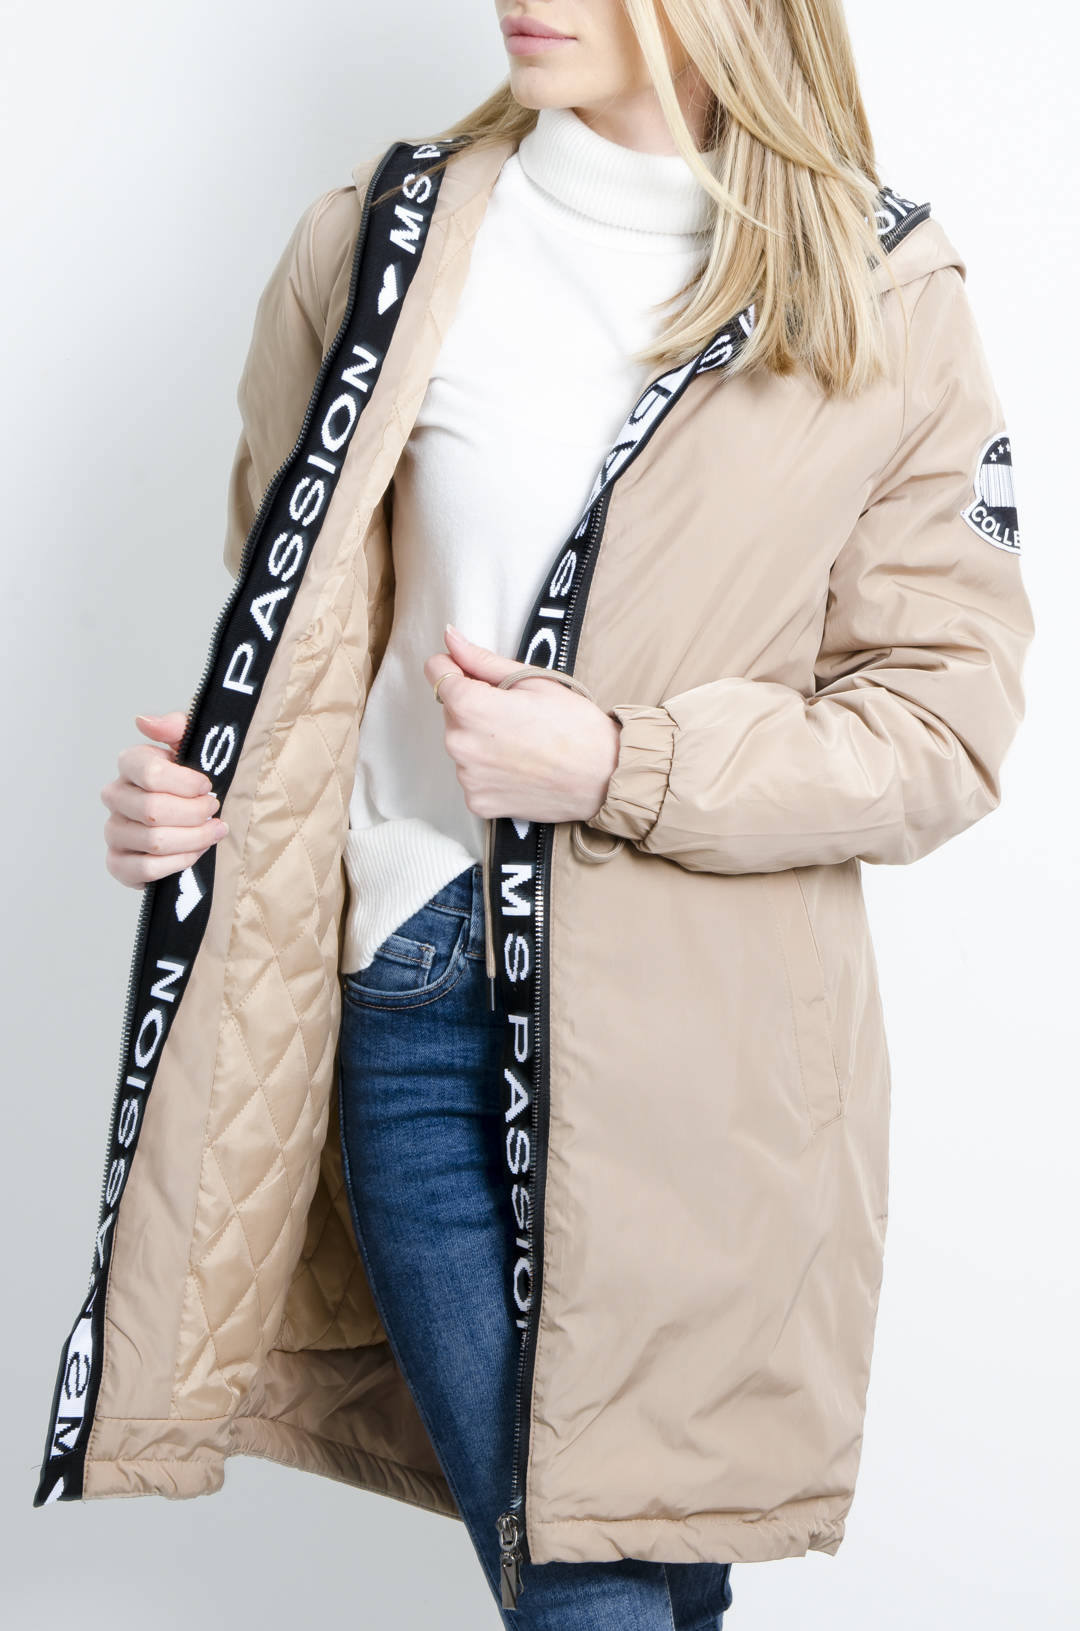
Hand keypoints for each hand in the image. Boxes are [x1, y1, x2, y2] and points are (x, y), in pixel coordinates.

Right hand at [102, 710, 228, 887]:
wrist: (195, 818)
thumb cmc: (194, 780)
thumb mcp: (194, 745)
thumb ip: (176, 727)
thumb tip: (144, 722)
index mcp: (130, 763)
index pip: (151, 773)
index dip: (186, 783)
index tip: (207, 786)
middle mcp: (115, 796)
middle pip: (153, 810)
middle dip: (195, 813)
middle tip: (215, 809)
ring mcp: (113, 830)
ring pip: (153, 841)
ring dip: (193, 838)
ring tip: (213, 830)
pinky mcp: (118, 863)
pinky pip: (145, 869)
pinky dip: (178, 862)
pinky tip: (196, 852)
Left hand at [422, 625, 620, 823]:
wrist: (604, 777)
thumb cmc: (575, 726)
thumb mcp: (532, 681)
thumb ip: (482, 660)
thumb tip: (451, 638)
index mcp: (470, 706)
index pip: (437, 672)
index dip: (455, 667)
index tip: (477, 674)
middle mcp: (460, 743)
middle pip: (451, 711)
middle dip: (474, 706)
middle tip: (517, 715)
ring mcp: (467, 777)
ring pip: (462, 743)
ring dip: (481, 739)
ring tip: (522, 743)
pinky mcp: (478, 802)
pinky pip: (473, 775)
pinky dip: (490, 770)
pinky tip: (519, 767)